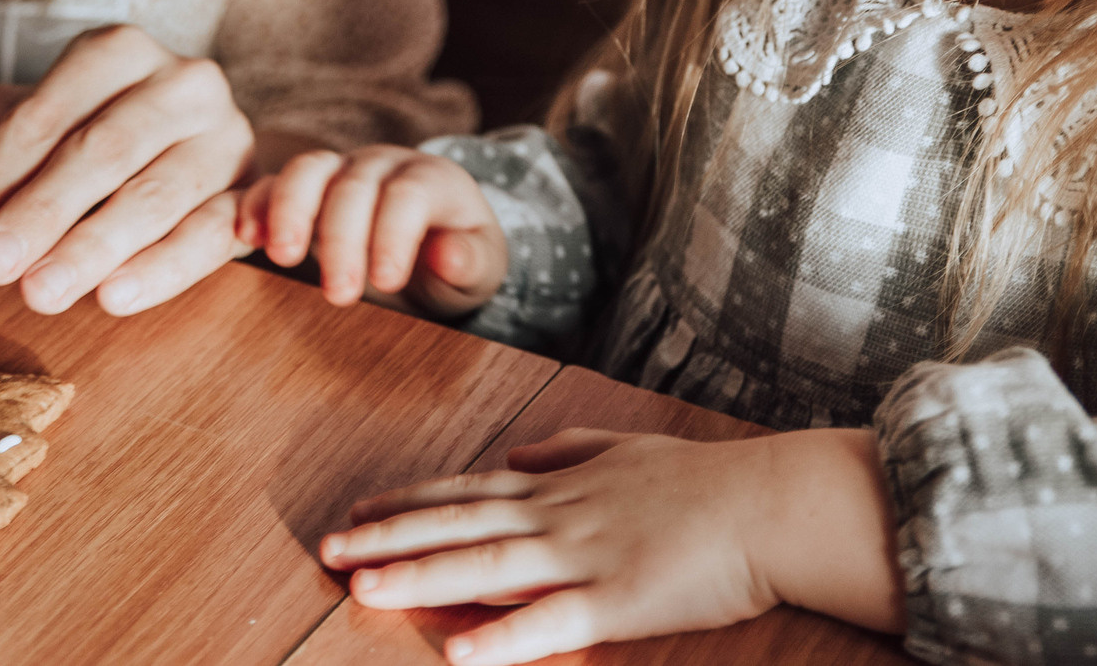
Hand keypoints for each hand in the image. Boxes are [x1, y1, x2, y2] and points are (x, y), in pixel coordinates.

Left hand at [0, 25, 254, 315]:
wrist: (183, 150)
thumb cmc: (85, 138)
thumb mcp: (23, 128)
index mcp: (119, 51)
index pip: (47, 114)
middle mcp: (183, 82)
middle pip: (104, 150)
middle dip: (40, 212)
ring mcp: (226, 137)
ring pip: (159, 194)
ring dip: (93, 247)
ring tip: (41, 291)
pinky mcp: (253, 193)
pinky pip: (211, 235)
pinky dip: (163, 268)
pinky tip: (115, 296)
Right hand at [237, 146, 506, 313]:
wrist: (434, 242)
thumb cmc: (458, 255)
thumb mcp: (480, 266)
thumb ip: (470, 260)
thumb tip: (448, 254)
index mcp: (431, 179)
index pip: (408, 195)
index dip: (394, 234)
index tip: (387, 281)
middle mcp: (381, 166)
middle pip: (354, 186)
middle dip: (342, 238)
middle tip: (339, 294)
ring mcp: (339, 171)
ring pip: (307, 171)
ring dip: (290, 211)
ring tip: (283, 257)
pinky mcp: (304, 190)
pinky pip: (272, 184)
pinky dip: (255, 205)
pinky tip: (245, 238)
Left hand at [322, 428, 904, 663]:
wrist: (770, 505)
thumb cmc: (705, 482)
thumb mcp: (625, 450)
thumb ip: (567, 450)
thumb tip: (517, 453)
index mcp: (559, 486)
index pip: (467, 493)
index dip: (408, 503)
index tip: (356, 512)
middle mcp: (558, 516)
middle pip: (458, 528)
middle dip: (389, 540)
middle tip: (326, 552)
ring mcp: (584, 558)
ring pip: (486, 569)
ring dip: (421, 579)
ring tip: (363, 590)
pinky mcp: (617, 602)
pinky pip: (550, 624)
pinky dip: (502, 639)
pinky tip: (458, 653)